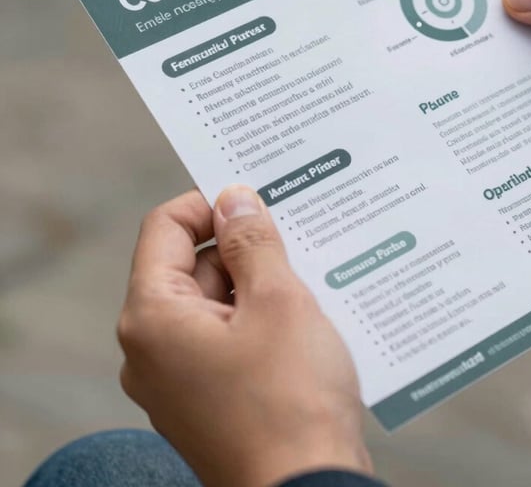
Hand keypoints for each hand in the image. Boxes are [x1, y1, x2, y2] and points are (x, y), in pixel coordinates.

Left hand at [118, 186, 371, 486]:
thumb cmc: (291, 399)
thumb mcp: (278, 300)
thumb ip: (252, 241)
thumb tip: (234, 199)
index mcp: (153, 318)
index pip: (165, 227)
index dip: (210, 203)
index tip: (258, 200)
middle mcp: (152, 348)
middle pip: (191, 264)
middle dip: (243, 246)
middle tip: (298, 239)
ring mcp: (178, 378)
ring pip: (215, 301)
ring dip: (258, 283)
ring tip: (310, 281)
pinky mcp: (207, 398)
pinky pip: (227, 336)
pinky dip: (260, 318)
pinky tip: (305, 319)